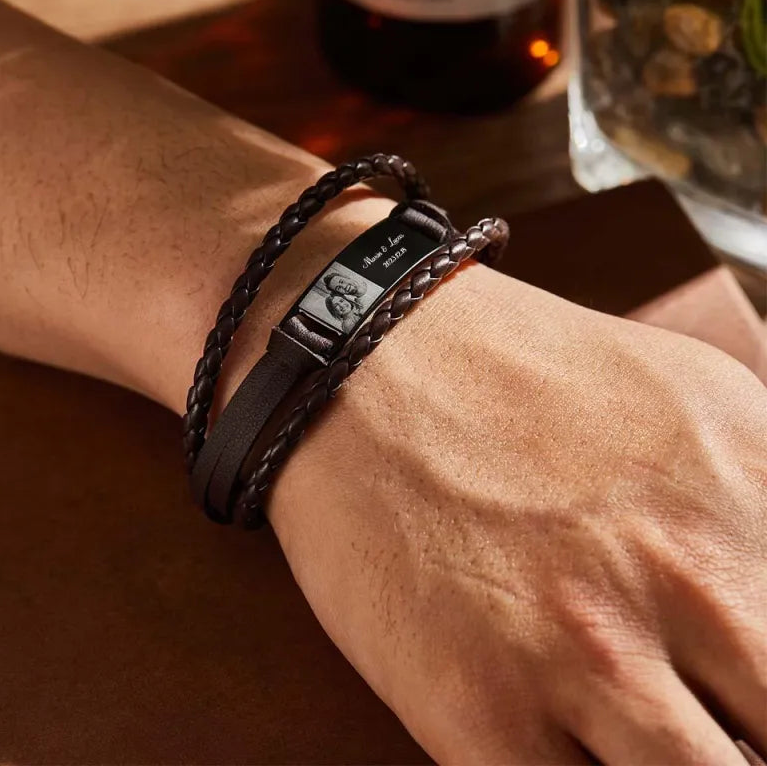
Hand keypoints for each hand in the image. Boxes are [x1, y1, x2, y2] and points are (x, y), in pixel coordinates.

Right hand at [268, 264, 766, 763]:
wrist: (365, 367)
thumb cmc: (508, 374)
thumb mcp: (692, 397)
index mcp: (756, 489)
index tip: (749, 689)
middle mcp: (691, 580)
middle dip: (752, 736)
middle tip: (710, 715)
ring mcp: (587, 656)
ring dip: (681, 763)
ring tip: (637, 728)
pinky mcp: (483, 712)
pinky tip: (571, 745)